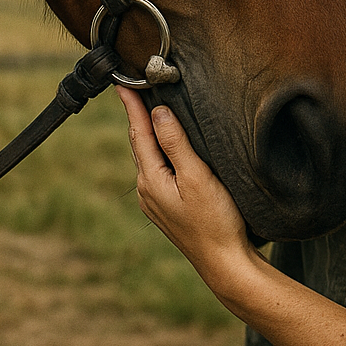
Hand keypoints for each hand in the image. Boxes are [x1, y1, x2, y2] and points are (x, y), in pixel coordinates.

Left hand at [116, 86, 256, 290]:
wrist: (224, 263)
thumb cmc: (215, 220)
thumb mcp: (196, 176)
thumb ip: (175, 143)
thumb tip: (157, 111)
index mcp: (151, 180)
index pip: (139, 133)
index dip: (132, 106)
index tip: (121, 83)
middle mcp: (147, 190)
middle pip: (140, 143)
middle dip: (138, 116)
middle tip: (134, 88)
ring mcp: (156, 201)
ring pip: (148, 156)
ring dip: (148, 132)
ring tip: (148, 109)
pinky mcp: (168, 207)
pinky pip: (158, 169)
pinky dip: (159, 150)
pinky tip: (166, 145)